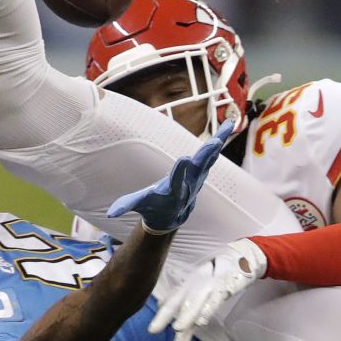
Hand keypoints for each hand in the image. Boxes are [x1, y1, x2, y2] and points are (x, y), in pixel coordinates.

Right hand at [106, 120, 233, 234]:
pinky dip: (219, 138)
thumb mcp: (138, 206)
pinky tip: (229, 124)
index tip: (186, 159)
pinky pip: (212, 152)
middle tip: (215, 143)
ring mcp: (198, 176)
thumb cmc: (151, 206)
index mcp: (173, 191)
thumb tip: (111, 214)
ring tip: (228, 127)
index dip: (181, 171)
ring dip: (217, 143)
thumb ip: (125, 206)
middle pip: (199, 169)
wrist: (170, 216)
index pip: (177, 181)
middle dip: (206, 157)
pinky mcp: (201, 168)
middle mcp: (189, 184)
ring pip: (209, 158)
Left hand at [148, 238, 267, 340]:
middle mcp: (196, 285)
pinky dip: (207, 310)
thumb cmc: (215, 274)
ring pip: (195, 303)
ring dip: (186, 316)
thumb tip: (160, 306)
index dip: (161, 316)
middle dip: (166, 316)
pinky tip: (201, 321)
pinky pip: (214, 300)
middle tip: (154, 329)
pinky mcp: (224, 287)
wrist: (240, 258)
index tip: (151, 331)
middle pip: (180, 303)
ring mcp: (209, 286)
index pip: (172, 302)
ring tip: (177, 329)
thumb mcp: (196, 283)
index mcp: (189, 286)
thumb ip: (179, 296)